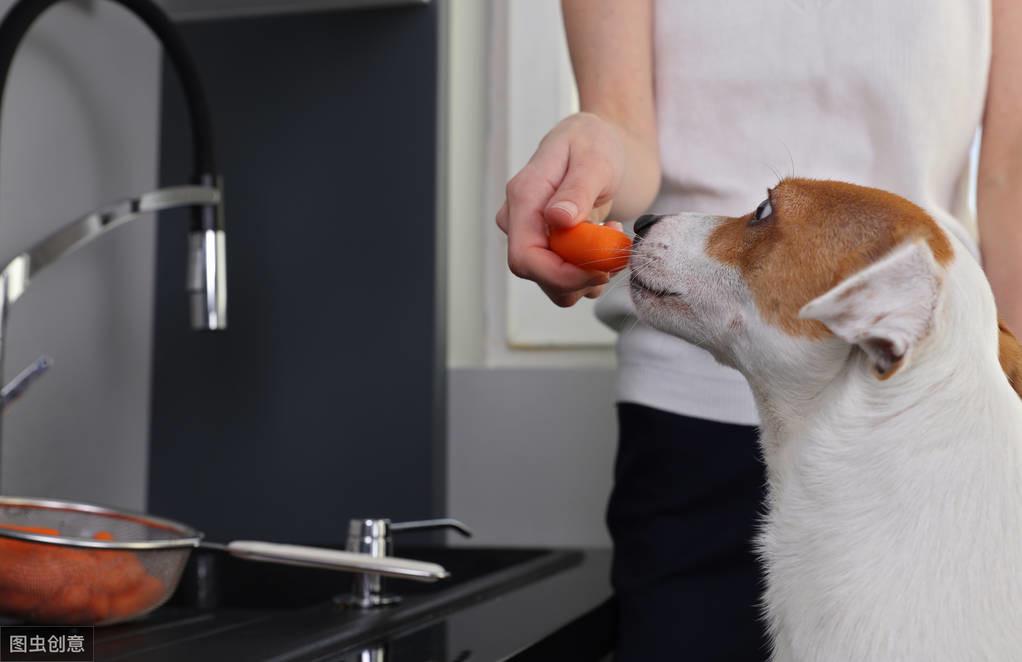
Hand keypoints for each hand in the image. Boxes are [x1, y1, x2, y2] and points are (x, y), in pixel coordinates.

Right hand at [496, 112, 626, 306]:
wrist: (598, 143)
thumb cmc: (594, 143)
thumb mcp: (594, 158)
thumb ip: (577, 190)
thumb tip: (557, 219)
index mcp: (523, 198)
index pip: (525, 257)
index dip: (560, 275)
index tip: (600, 270)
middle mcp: (520, 222)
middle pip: (539, 275)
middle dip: (582, 274)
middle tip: (617, 248)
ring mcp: (532, 236)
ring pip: (554, 283)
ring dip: (590, 273)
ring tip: (612, 237)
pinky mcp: (547, 246)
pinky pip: (566, 277)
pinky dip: (591, 269)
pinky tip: (604, 239)